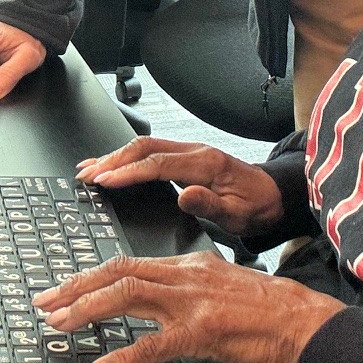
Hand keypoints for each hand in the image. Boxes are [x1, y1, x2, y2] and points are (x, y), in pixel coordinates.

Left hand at [34, 251, 343, 362]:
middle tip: (44, 303)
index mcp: (192, 266)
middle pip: (119, 272)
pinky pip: (152, 344)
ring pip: (127, 294)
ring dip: (86, 310)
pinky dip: (120, 357)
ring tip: (58, 326)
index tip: (63, 290)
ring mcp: (195, 301)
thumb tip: (164, 306)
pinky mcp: (205, 331)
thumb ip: (193, 294)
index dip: (91, 277)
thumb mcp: (227, 293)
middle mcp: (189, 276)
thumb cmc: (276, 318)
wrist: (314, 328)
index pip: (130, 265)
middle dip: (75, 287)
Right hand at [77, 137, 284, 238]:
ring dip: (116, 157)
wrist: (275, 196)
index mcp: (206, 164)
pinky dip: (128, 158)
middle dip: (113, 160)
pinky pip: (151, 152)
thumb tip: (185, 195)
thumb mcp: (239, 215)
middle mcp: (195, 152)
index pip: (158, 163)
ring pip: (145, 147)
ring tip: (89, 169)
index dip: (129, 171)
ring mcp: (190, 152)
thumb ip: (211, 206)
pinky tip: (113, 166)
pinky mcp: (186, 158)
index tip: (105, 180)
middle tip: (87, 175)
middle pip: (145, 148)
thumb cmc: (258, 207)